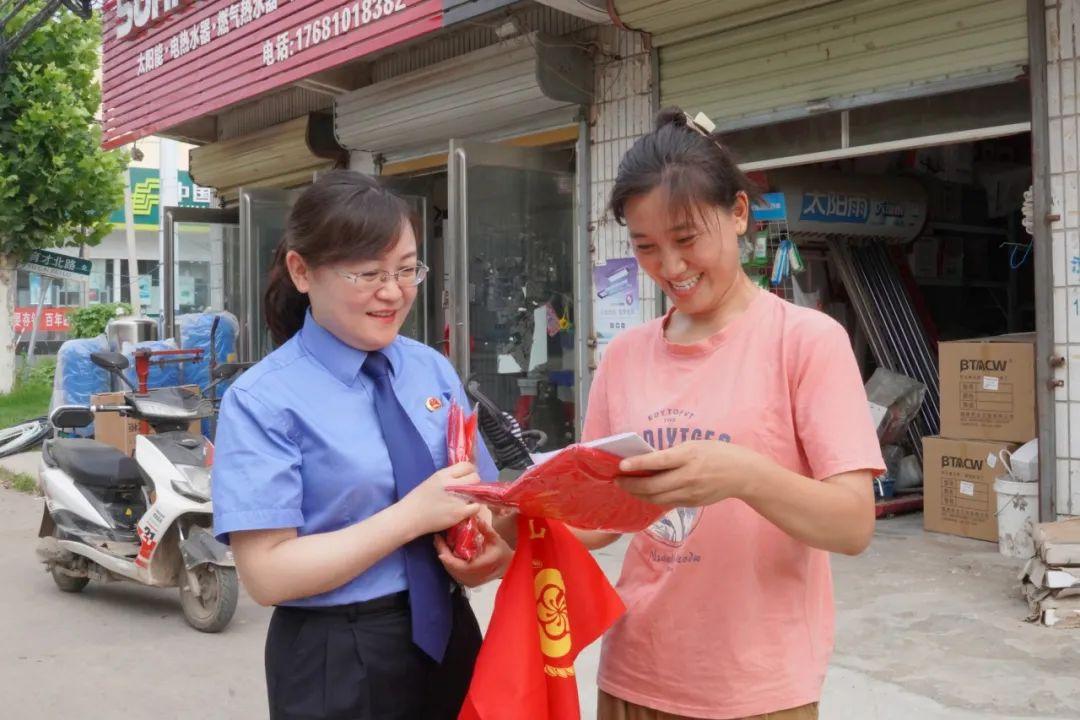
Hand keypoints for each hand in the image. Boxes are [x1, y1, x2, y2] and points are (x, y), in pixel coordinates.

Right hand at [399, 463, 481, 536]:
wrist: (409, 517)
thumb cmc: (418, 500)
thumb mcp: (432, 481)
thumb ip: (448, 477)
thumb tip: (462, 477)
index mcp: (444, 474)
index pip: (467, 466)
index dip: (470, 472)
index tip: (467, 478)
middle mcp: (452, 484)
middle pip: (475, 477)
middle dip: (474, 483)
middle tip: (468, 491)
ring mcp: (457, 499)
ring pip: (478, 492)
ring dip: (474, 496)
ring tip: (467, 501)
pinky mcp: (459, 513)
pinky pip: (476, 507)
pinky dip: (474, 508)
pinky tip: (467, 510)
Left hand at [434, 509, 512, 586]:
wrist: (508, 567)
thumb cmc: (502, 553)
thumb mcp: (496, 539)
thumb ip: (485, 529)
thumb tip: (475, 517)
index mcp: (479, 567)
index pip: (457, 564)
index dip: (446, 554)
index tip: (439, 541)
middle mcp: (472, 577)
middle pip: (450, 567)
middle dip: (442, 552)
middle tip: (437, 539)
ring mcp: (469, 582)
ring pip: (451, 571)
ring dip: (445, 557)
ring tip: (440, 544)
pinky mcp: (468, 582)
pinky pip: (454, 573)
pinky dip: (450, 563)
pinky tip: (447, 552)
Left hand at [615, 441, 763, 506]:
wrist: (742, 474)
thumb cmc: (717, 453)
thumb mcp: (694, 445)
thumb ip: (673, 454)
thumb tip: (648, 461)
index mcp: (688, 456)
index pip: (658, 461)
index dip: (637, 464)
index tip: (621, 466)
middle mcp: (688, 476)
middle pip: (653, 485)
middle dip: (631, 484)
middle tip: (617, 480)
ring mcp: (690, 493)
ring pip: (657, 498)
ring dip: (639, 494)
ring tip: (626, 488)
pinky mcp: (692, 503)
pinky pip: (667, 502)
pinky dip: (653, 498)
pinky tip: (644, 494)